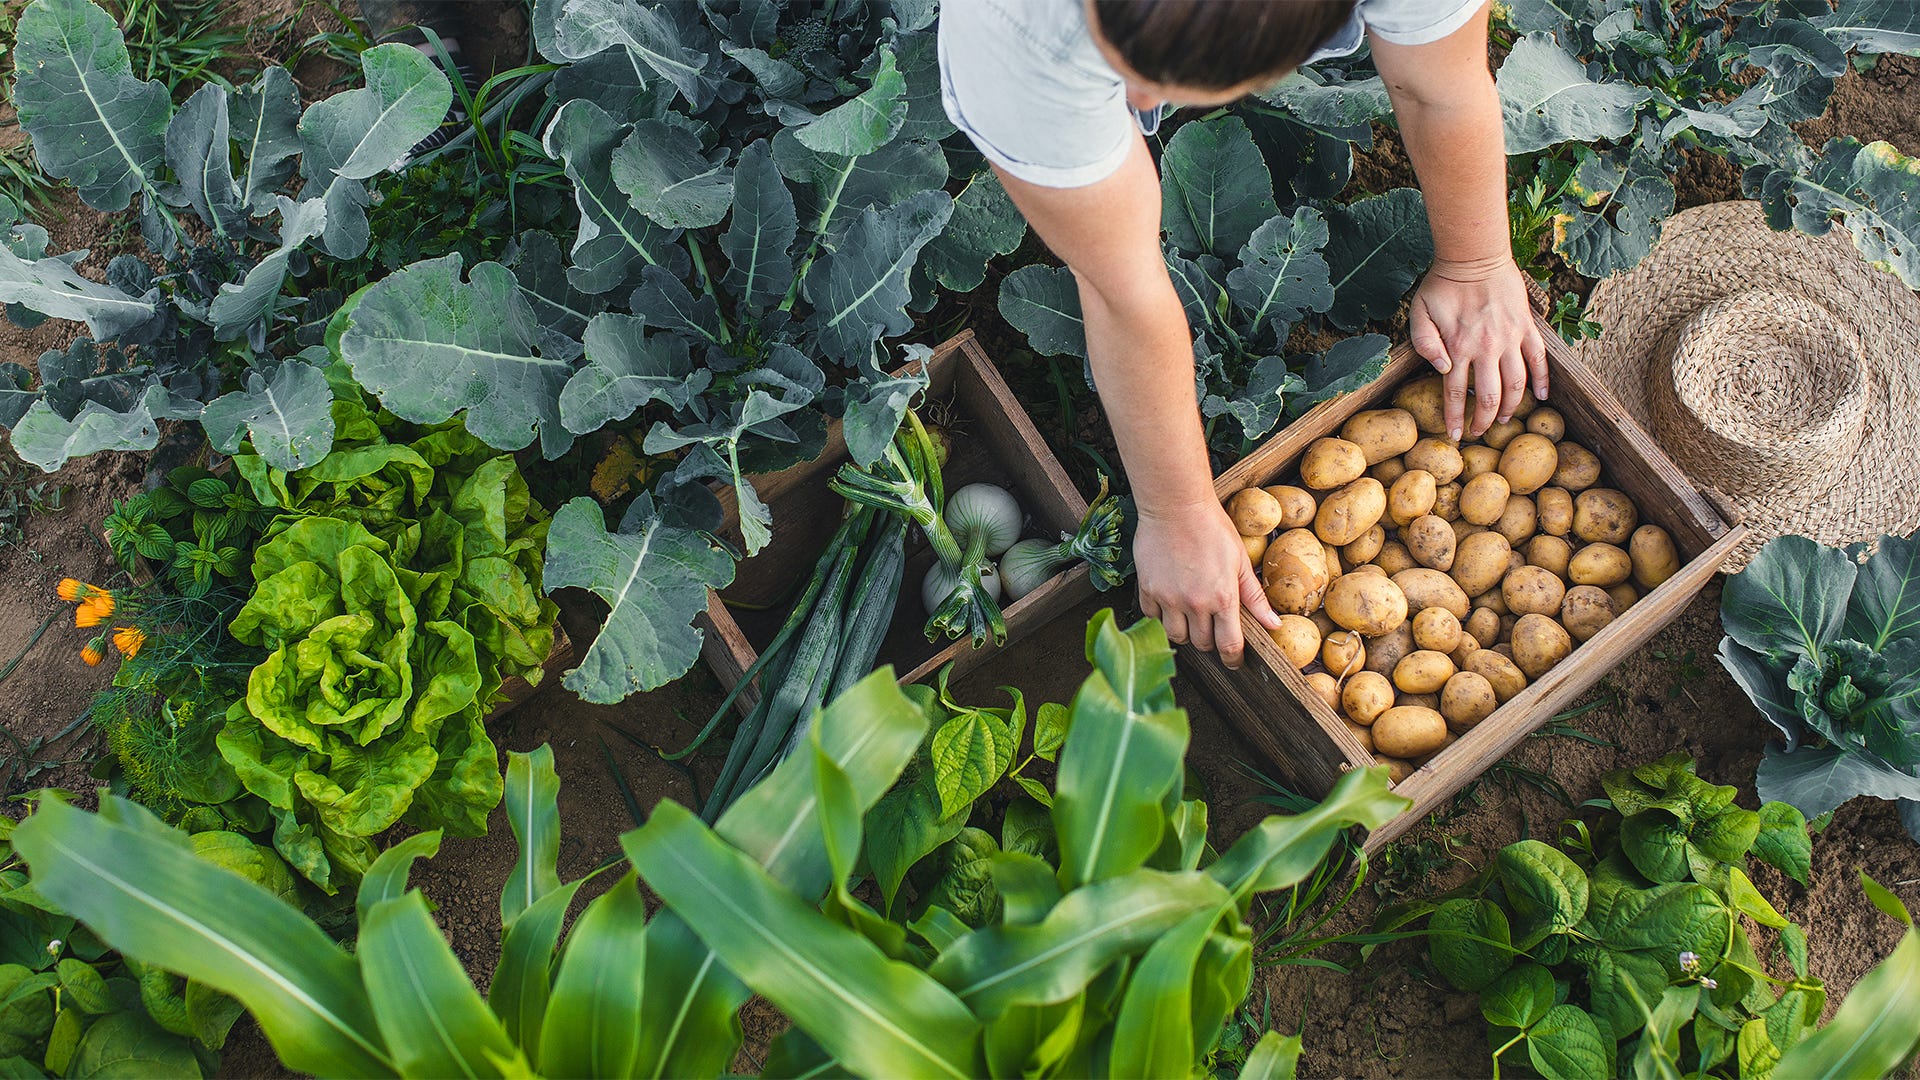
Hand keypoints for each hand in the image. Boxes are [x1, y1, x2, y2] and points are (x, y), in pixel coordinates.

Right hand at [1133, 502, 1279, 668]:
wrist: (1175, 505)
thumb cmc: (1212, 527)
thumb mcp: (1240, 561)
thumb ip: (1255, 597)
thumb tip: (1274, 624)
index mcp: (1223, 598)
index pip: (1229, 645)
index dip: (1233, 659)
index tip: (1234, 662)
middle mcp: (1195, 603)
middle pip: (1201, 644)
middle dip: (1209, 641)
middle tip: (1212, 628)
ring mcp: (1168, 598)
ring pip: (1175, 636)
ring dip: (1185, 632)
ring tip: (1190, 617)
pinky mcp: (1147, 589)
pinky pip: (1152, 617)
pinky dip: (1161, 615)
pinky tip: (1169, 601)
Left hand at [1408, 257, 1547, 440]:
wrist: (1474, 256)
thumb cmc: (1441, 285)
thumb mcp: (1419, 312)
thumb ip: (1425, 343)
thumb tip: (1442, 370)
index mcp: (1458, 347)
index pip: (1456, 394)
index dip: (1455, 419)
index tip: (1455, 436)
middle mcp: (1486, 347)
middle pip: (1489, 397)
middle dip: (1484, 421)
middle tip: (1479, 432)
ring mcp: (1510, 338)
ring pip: (1516, 384)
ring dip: (1511, 407)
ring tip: (1505, 420)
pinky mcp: (1527, 328)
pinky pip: (1540, 359)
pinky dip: (1542, 380)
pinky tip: (1541, 397)